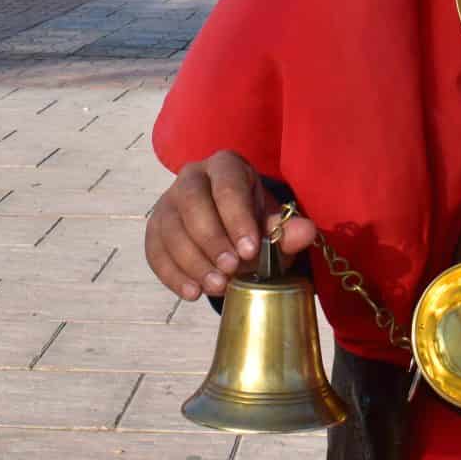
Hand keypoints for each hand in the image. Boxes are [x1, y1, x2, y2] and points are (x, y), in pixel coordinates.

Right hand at [145, 150, 316, 300]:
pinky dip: (173, 275)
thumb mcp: (272, 225)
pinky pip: (155, 250)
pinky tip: (192, 293)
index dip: (237, 218)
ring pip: (170, 227)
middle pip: (192, 202)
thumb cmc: (253, 223)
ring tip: (217, 286)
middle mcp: (192, 177)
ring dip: (192, 261)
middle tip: (231, 270)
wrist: (229, 230)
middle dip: (211, 239)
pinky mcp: (154, 227)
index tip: (250, 250)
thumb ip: (286, 230)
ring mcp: (168, 201)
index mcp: (225, 166)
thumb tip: (306, 232)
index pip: (227, 186)